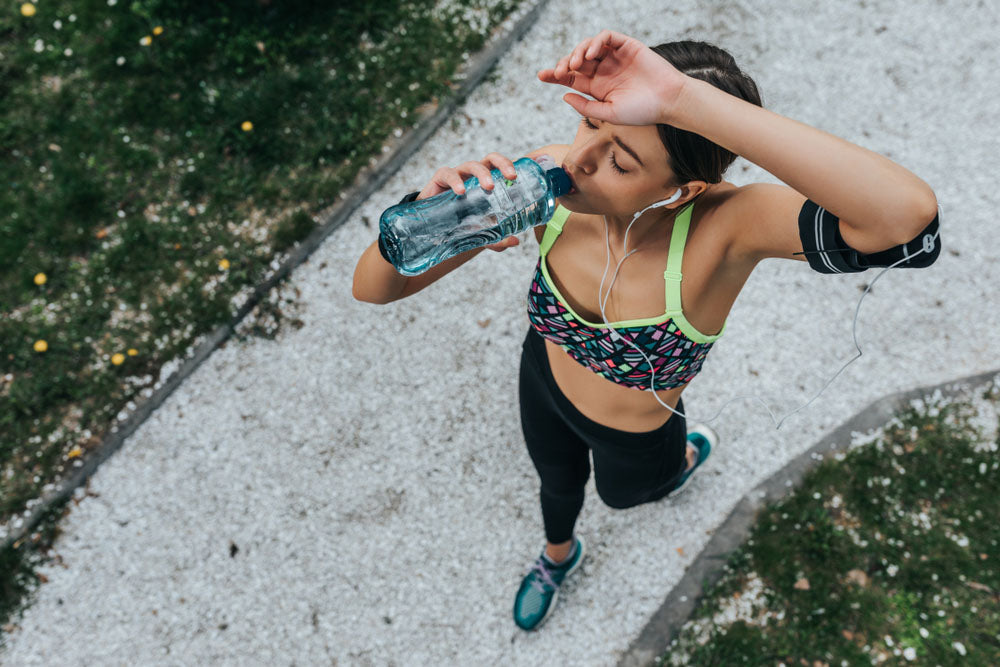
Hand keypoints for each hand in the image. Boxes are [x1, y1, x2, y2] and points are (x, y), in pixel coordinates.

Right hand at [417, 152, 521, 252]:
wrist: (435, 229)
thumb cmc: (462, 225)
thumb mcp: (482, 234)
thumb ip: (498, 238)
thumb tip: (515, 241)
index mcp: (488, 182)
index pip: (502, 167)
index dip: (512, 166)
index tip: (519, 176)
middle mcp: (474, 175)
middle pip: (490, 159)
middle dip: (503, 164)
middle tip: (511, 176)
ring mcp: (458, 175)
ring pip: (472, 165)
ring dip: (482, 173)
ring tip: (489, 187)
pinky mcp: (441, 178)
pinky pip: (449, 174)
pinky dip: (455, 180)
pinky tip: (461, 191)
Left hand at [537, 30, 688, 125]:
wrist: (668, 101)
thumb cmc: (642, 111)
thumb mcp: (608, 113)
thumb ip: (585, 105)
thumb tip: (563, 94)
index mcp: (597, 88)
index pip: (571, 79)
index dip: (555, 75)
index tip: (541, 75)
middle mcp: (603, 71)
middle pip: (575, 61)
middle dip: (563, 64)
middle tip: (558, 71)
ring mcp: (614, 57)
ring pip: (588, 47)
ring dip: (577, 52)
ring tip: (576, 64)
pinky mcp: (626, 46)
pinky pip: (606, 37)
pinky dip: (596, 41)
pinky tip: (591, 54)